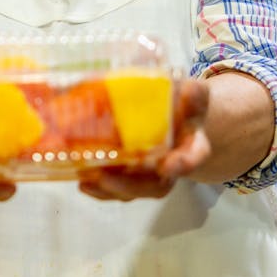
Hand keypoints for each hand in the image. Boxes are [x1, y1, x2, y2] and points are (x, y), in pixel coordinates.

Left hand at [78, 78, 210, 201]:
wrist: (180, 119)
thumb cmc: (185, 105)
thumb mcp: (191, 94)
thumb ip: (191, 93)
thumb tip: (183, 85)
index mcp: (193, 144)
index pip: (193, 157)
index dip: (181, 164)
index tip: (165, 167)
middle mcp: (174, 166)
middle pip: (157, 185)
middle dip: (131, 185)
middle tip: (106, 178)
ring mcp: (153, 176)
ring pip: (135, 191)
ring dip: (111, 190)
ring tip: (88, 182)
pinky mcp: (134, 178)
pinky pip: (120, 191)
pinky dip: (101, 190)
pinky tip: (84, 182)